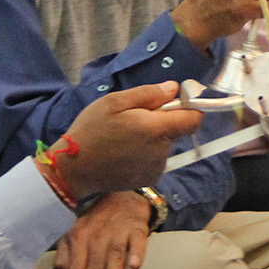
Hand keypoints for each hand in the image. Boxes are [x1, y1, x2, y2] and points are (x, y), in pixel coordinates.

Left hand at [52, 191, 152, 268]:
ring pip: (113, 256)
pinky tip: (135, 267)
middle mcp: (96, 234)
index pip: (76, 268)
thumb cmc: (95, 225)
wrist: (121, 198)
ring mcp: (117, 230)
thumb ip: (65, 256)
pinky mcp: (136, 228)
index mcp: (77, 237)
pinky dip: (136, 253)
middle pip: (93, 267)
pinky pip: (137, 241)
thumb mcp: (75, 235)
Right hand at [57, 83, 201, 199]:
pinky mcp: (148, 179)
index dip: (188, 108)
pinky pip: (155, 160)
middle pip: (175, 131)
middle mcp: (161, 151)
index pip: (194, 119)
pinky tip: (123, 153)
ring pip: (164, 145)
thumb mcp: (114, 102)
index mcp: (156, 129)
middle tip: (132, 120)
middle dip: (160, 122)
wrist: (75, 169)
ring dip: (151, 139)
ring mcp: (156, 168)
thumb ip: (148, 94)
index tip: (172, 104)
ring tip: (124, 138)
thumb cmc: (92, 130)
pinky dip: (145, 154)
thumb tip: (174, 88)